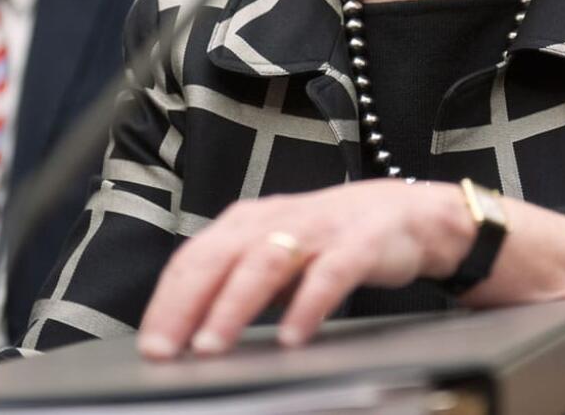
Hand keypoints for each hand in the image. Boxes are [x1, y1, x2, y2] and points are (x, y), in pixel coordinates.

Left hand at [137, 180, 474, 358]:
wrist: (413, 214)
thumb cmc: (336, 239)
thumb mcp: (280, 254)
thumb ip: (240, 282)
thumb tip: (189, 331)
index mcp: (252, 221)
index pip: (196, 256)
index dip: (169, 299)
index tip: (151, 343)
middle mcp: (281, 219)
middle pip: (222, 255)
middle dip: (187, 303)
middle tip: (166, 349)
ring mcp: (322, 229)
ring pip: (267, 260)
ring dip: (235, 304)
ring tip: (212, 345)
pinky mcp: (363, 242)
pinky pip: (332, 272)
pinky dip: (309, 303)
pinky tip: (293, 336)